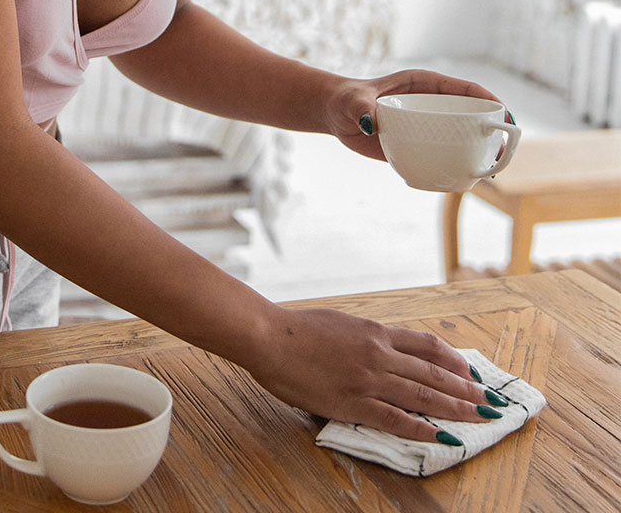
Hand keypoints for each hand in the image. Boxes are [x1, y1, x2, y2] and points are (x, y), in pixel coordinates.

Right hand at [249, 305, 498, 441]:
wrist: (269, 336)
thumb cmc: (295, 329)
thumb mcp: (338, 323)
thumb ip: (362, 338)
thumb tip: (379, 347)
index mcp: (374, 331)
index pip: (426, 346)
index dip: (453, 360)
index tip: (470, 372)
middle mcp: (378, 353)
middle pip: (433, 372)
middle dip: (465, 389)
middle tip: (489, 402)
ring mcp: (368, 379)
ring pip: (423, 395)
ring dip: (455, 408)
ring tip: (478, 419)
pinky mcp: (353, 402)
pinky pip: (395, 418)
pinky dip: (420, 428)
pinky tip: (438, 436)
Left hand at [323, 68, 507, 160]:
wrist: (336, 115)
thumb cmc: (346, 99)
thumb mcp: (353, 101)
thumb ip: (361, 107)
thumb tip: (371, 123)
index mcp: (423, 84)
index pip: (463, 89)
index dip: (487, 99)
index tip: (503, 113)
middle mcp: (430, 104)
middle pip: (470, 114)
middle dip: (492, 129)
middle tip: (503, 148)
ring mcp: (427, 125)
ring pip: (461, 136)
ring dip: (478, 150)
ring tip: (491, 167)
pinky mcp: (419, 144)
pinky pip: (443, 154)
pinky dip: (456, 165)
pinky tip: (465, 179)